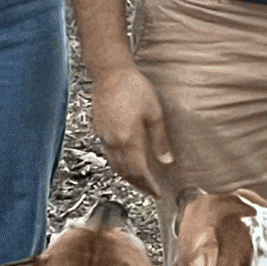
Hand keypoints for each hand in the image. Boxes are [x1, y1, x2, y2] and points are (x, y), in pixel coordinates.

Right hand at [88, 62, 175, 194]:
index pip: (139, 172)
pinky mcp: (100, 130)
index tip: (157, 193)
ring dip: (128, 177)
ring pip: (115, 166)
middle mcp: (113, 142)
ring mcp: (104, 137)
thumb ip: (160, 140)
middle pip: (125, 173)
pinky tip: (127, 161)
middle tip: (150, 191)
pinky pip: (109, 155)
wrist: (110, 72)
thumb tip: (166, 161)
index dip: (148, 185)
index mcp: (128, 140)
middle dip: (138, 185)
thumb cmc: (133, 87)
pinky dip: (119, 164)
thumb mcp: (154, 113)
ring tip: (140, 181)